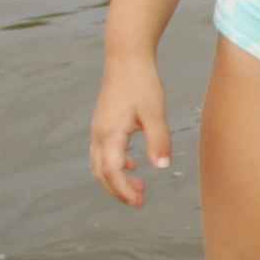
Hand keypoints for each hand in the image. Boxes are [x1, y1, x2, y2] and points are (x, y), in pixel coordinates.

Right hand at [90, 54, 168, 206]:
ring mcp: (98, 128)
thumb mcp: (155, 113)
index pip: (111, 172)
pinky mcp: (103, 123)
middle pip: (101, 173)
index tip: (139, 201)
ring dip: (116, 179)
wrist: (126, 58)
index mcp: (110, 134)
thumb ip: (159, 141)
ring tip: (140, 187)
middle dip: (118, 190)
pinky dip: (115, 164)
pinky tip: (132, 165)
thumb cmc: (142, 83)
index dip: (123, 190)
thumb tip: (162, 167)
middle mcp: (98, 134)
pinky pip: (103, 152)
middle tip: (140, 201)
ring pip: (100, 164)